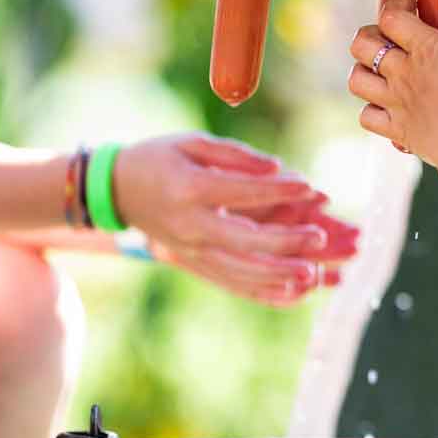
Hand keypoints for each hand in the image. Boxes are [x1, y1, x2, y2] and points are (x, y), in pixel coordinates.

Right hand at [114, 133, 359, 305]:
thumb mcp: (193, 143)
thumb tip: (278, 169)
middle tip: (320, 236)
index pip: (241, 192)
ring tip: (313, 273)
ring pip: (240, 271)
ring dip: (279, 274)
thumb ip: (237, 156)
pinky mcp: (193, 263)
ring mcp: (190, 250)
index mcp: (189, 188)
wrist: (117, 189)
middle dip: (285, 241)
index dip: (277, 190)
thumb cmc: (161, 158)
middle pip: (244, 240)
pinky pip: (232, 284)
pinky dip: (263, 292)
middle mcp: (189, 225)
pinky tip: (293, 293)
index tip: (308, 185)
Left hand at [346, 0, 437, 192]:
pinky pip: (367, 117)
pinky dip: (371, 110)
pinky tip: (385, 106)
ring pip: (357, 80)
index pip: (391, 16)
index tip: (410, 6)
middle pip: (362, 44)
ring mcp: (396, 102)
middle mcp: (402, 73)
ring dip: (363, 71)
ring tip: (380, 70)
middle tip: (388, 38)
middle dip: (369, 35)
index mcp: (423, 49)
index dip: (396, 5)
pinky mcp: (397, 129)